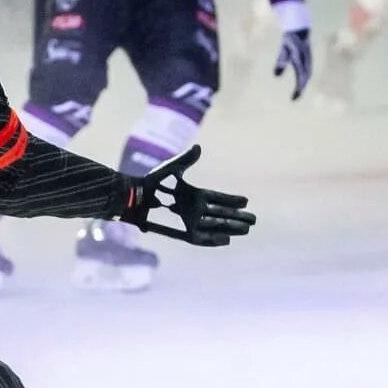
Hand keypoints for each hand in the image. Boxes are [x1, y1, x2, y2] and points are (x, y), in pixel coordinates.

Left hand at [117, 146, 255, 246]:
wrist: (134, 196)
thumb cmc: (150, 181)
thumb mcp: (170, 168)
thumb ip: (185, 160)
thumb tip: (198, 147)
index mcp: (193, 194)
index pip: (218, 198)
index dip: (232, 201)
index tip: (246, 202)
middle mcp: (193, 208)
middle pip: (221, 214)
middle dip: (237, 217)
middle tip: (253, 221)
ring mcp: (188, 221)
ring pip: (214, 226)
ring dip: (229, 228)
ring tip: (245, 230)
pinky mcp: (181, 232)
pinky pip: (200, 238)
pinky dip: (212, 240)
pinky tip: (227, 240)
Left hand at [274, 29, 311, 99]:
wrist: (300, 31)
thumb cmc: (290, 40)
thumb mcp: (284, 49)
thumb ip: (281, 61)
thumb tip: (276, 75)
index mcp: (301, 60)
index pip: (301, 76)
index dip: (298, 87)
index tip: (294, 95)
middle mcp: (306, 61)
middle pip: (305, 77)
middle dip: (301, 87)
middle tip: (295, 97)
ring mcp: (308, 60)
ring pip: (307, 75)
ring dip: (303, 84)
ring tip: (297, 93)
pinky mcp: (307, 60)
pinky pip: (307, 72)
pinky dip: (304, 79)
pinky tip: (300, 83)